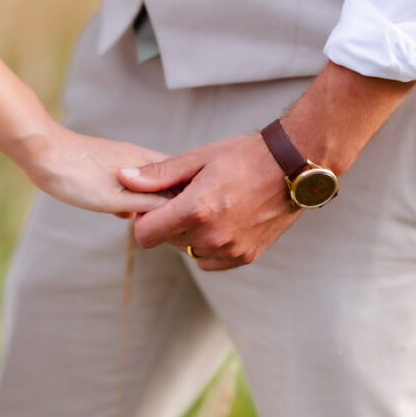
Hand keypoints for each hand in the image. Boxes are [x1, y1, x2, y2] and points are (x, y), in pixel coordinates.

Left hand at [26, 126, 172, 215]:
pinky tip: (118, 212)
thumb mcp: (116, 199)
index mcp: (146, 162)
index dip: (186, 195)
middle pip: (165, 180)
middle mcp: (138, 157)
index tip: (185, 215)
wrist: (41, 152)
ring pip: (146, 183)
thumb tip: (175, 209)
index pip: (181, 176)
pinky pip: (128, 182)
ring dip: (145, 201)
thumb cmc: (77, 176)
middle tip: (163, 222)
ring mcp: (122, 159)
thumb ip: (147, 204)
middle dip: (165, 201)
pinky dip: (128, 197)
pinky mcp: (105, 163)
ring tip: (139, 219)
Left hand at [118, 134, 301, 270]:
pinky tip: (224, 220)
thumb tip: (123, 179)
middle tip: (189, 197)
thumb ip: (159, 175)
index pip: (145, 234)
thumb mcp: (198, 158)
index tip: (159, 202)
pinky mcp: (245, 257)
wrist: (292, 167)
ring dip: (191, 233)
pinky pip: (210, 260)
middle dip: (169, 221)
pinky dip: (210, 245)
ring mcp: (230, 250)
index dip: (145, 218)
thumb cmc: (245, 156)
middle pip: (166, 241)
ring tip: (211, 206)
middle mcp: (211, 236)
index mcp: (196, 210)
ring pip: (189, 250)